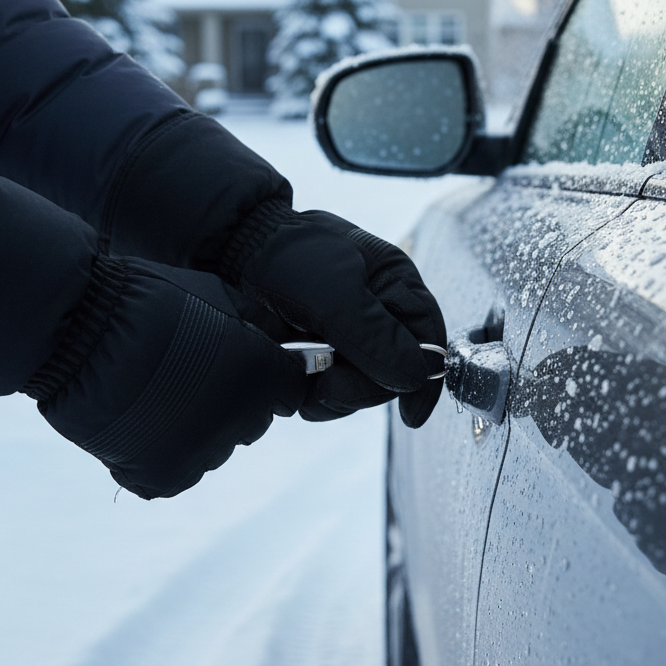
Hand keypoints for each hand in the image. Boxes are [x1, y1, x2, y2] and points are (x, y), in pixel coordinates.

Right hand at [26, 256, 307, 498]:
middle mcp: (243, 420)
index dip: (268, 377)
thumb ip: (255, 323)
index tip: (245, 365)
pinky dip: (157, 451)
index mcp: (264, 376)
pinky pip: (174, 470)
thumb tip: (280, 338)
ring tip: (153, 392)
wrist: (80, 330)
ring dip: (194, 425)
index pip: (290, 390)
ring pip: (212, 445)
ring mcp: (203, 454)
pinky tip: (135, 418)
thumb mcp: (217, 293)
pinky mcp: (164, 478)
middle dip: (231, 399)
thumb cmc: (147, 299)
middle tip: (188, 374)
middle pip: (251, 419)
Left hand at [221, 207, 446, 427]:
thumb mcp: (333, 291)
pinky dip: (313, 392)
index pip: (430, 339)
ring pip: (362, 388)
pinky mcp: (323, 354)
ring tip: (304, 374)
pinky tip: (293, 376)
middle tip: (327, 384)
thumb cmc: (288, 255)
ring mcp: (351, 337)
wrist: (236, 250)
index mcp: (397, 285)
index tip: (411, 415)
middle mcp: (380, 313)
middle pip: (395, 374)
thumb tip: (417, 376)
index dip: (425, 380)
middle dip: (363, 387)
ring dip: (334, 393)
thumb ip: (374, 335)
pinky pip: (332, 390)